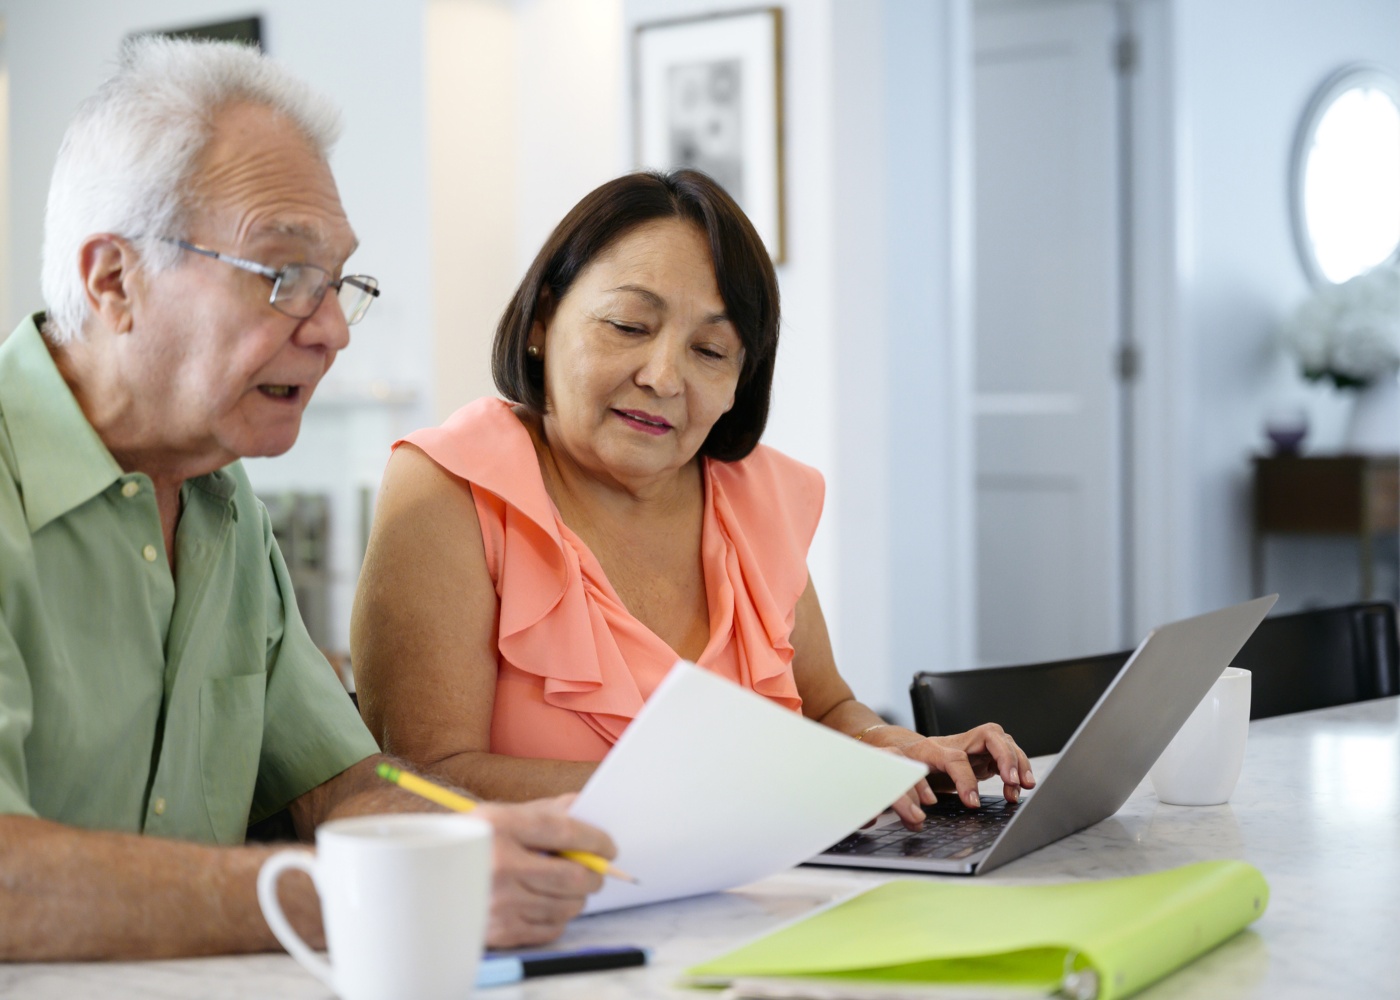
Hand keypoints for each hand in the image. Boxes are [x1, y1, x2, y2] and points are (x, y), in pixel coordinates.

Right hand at [472, 794, 616, 946]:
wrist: (422, 881)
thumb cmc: (470, 844)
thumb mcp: (500, 815)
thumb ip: (546, 811)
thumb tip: (587, 808)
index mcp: (499, 826)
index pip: (566, 831)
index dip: (596, 840)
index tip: (609, 846)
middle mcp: (499, 865)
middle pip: (573, 875)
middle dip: (594, 874)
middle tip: (596, 871)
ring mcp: (498, 902)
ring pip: (567, 905)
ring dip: (577, 897)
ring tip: (570, 887)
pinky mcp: (499, 931)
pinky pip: (550, 928)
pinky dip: (558, 917)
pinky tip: (548, 903)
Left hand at [865, 725, 1034, 829]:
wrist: (910, 753)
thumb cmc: (908, 767)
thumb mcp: (906, 779)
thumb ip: (912, 792)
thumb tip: (919, 813)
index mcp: (934, 747)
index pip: (955, 758)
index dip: (965, 779)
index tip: (972, 803)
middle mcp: (959, 741)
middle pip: (989, 735)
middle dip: (1005, 757)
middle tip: (1013, 781)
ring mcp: (975, 746)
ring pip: (1003, 742)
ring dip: (1017, 762)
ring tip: (1024, 785)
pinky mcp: (985, 756)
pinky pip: (1007, 756)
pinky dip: (1017, 769)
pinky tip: (1019, 788)